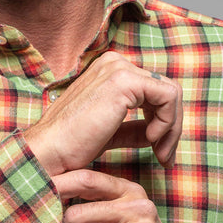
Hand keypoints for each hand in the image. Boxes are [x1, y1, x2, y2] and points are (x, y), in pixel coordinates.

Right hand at [24, 52, 182, 175]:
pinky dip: (167, 122)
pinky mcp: (125, 81)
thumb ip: (130, 129)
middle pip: (164, 92)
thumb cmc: (70, 148)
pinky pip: (168, 97)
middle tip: (166, 158)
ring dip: (172, 128)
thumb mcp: (108, 134)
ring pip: (171, 94)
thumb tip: (152, 133)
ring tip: (160, 153)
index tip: (160, 153)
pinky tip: (150, 140)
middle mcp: (114, 64)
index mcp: (108, 73)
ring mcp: (119, 69)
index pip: (152, 92)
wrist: (50, 152)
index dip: (163, 123)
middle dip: (171, 128)